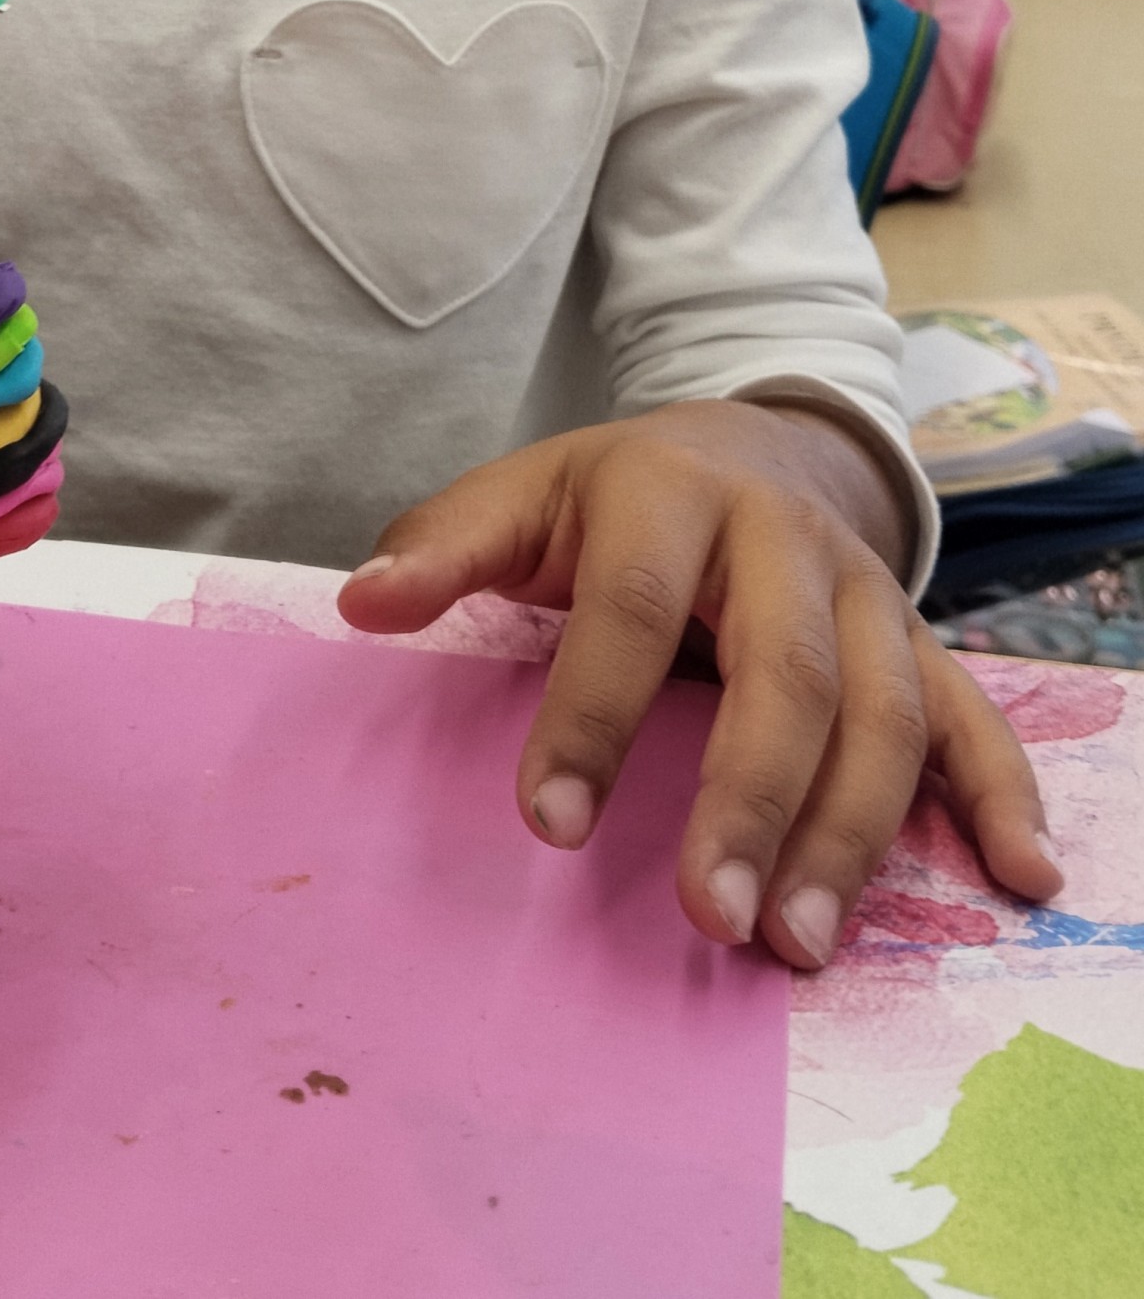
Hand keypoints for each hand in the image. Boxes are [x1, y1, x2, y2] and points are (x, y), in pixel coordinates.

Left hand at [336, 400, 1061, 969]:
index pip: (633, 610)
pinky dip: (1005, 796)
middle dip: (749, 798)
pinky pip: (976, 717)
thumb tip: (362, 602)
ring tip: (798, 943)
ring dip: (852, 834)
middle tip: (708, 917)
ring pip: (884, 713)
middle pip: (785, 672)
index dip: (591, 716)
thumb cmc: (616, 496)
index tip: (548, 823)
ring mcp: (865, 591)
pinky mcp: (918, 639)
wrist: (753, 439)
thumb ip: (444, 546)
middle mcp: (786, 538)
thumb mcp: (524, 495)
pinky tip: (1022, 877)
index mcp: (672, 493)